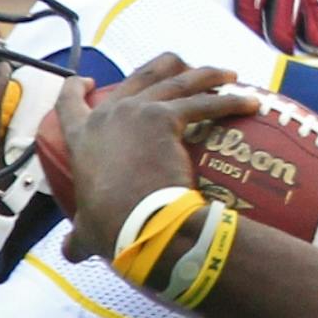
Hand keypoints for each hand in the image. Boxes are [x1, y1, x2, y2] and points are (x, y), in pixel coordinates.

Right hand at [53, 54, 252, 259]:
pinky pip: (204, 103)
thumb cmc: (112, 228)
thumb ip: (79, 237)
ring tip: (230, 76)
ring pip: (177, 79)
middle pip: (139, 75)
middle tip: (188, 68)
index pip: (68, 102)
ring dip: (207, 75)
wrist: (139, 224)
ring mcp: (138, 111)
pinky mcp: (166, 117)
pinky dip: (230, 102)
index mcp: (83, 137)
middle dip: (166, 65)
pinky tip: (250, 104)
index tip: (85, 80)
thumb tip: (71, 253)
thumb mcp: (86, 230)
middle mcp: (109, 114)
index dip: (75, 87)